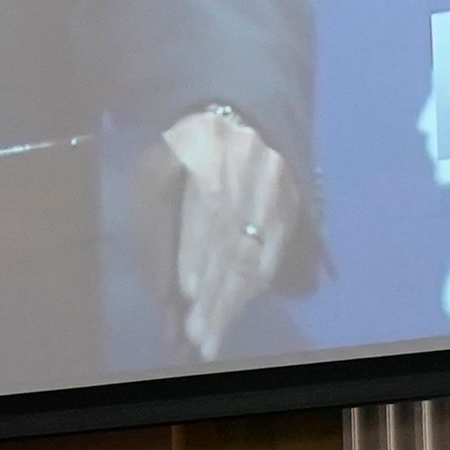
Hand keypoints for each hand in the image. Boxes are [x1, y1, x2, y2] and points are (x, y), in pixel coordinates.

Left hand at [152, 106, 296, 360]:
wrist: (240, 114)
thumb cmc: (184, 150)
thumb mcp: (155, 170)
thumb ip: (157, 219)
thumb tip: (163, 283)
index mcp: (212, 146)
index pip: (209, 206)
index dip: (198, 252)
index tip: (187, 291)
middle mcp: (252, 165)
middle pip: (234, 238)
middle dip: (215, 292)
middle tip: (197, 334)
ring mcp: (279, 185)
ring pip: (257, 251)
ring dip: (233, 300)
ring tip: (212, 335)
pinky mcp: (294, 203)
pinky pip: (274, 253)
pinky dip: (253, 286)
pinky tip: (235, 309)